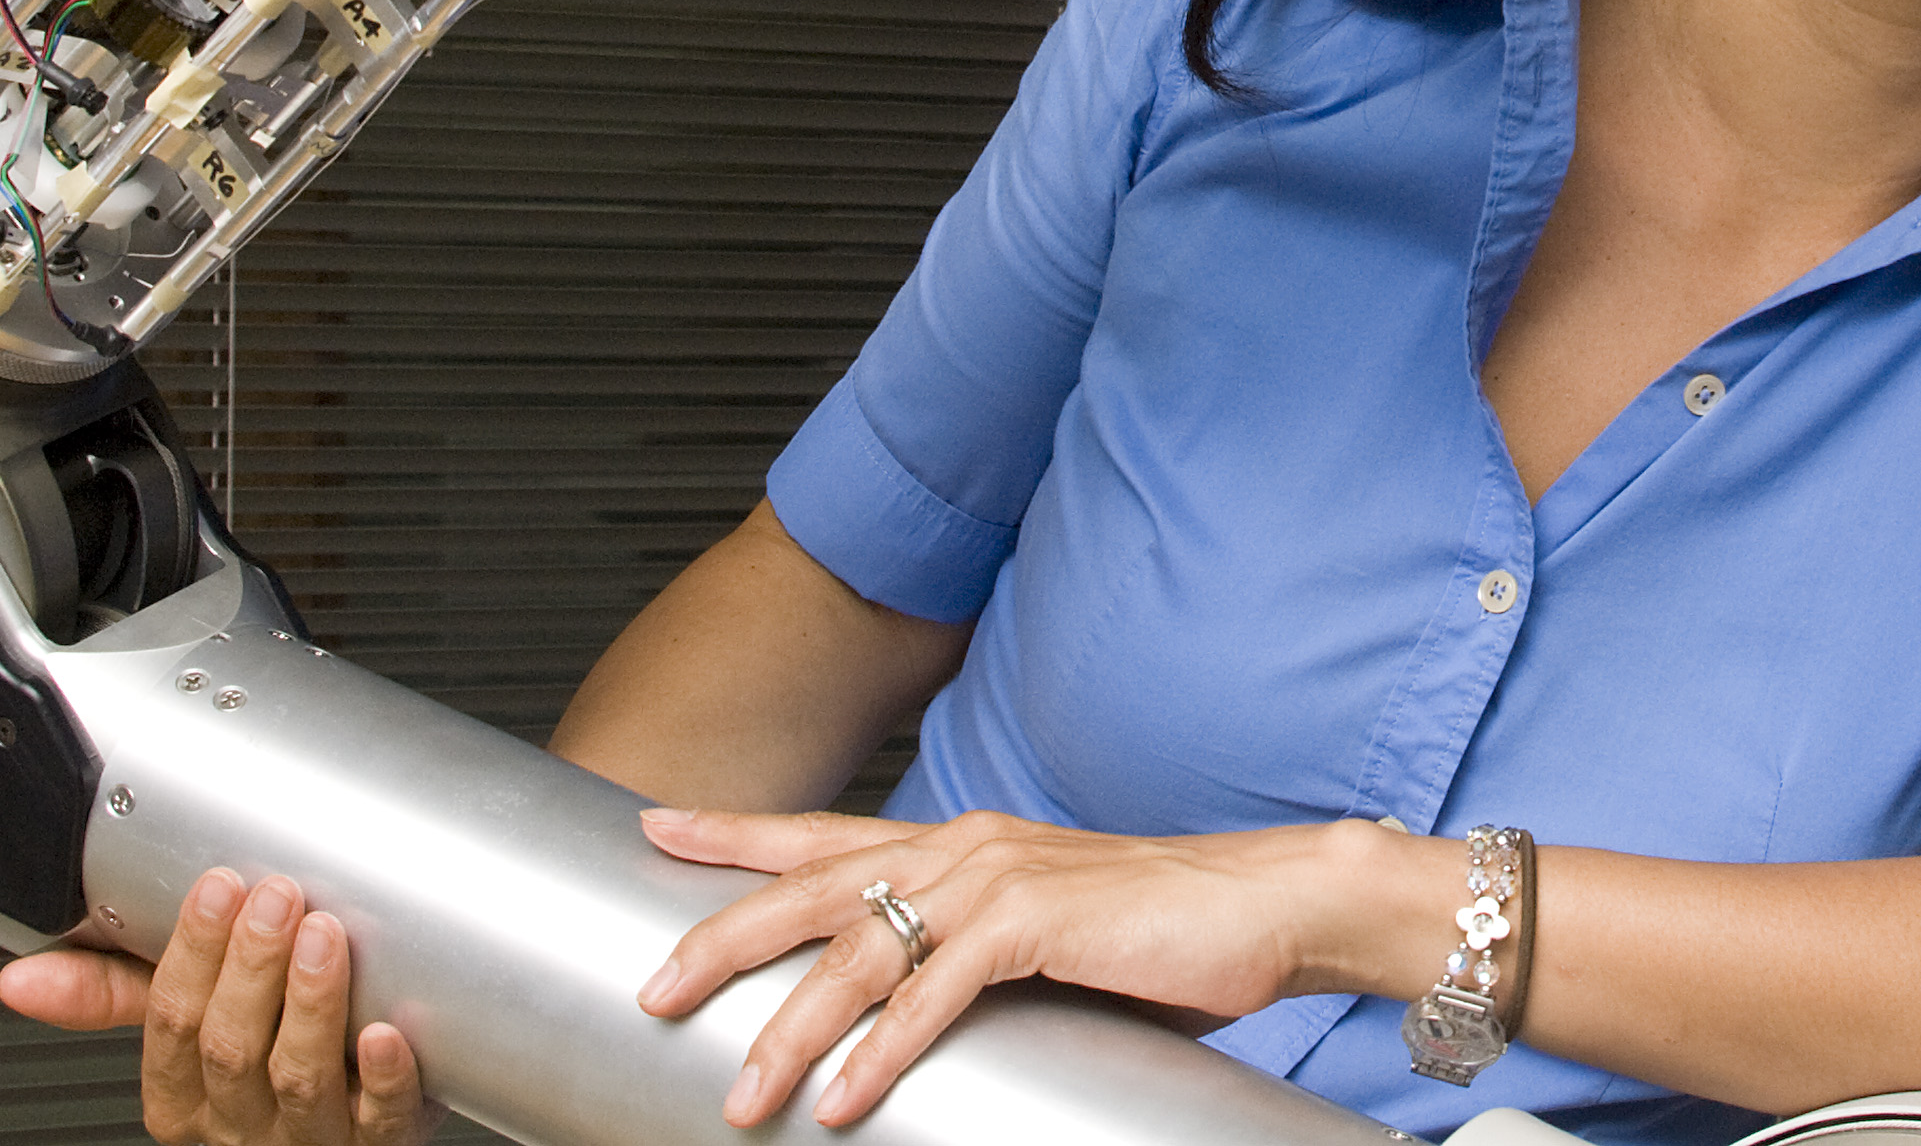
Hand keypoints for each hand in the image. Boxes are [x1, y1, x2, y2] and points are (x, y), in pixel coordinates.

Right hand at [0, 867, 438, 1145]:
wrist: (342, 1133)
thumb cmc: (255, 1071)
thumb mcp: (181, 1035)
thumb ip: (113, 996)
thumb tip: (19, 980)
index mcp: (182, 1097)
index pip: (171, 1028)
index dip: (191, 955)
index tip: (218, 885)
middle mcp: (239, 1124)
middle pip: (231, 1050)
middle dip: (250, 968)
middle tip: (276, 897)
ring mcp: (309, 1136)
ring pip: (300, 1079)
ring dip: (311, 1004)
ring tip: (324, 938)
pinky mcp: (379, 1141)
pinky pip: (380, 1119)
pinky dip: (383, 1076)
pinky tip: (385, 1031)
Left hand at [636, 806, 1428, 1128]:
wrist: (1266, 902)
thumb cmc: (1163, 930)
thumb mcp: (1044, 932)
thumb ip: (973, 954)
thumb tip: (908, 1012)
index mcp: (962, 842)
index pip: (823, 832)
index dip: (735, 832)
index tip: (655, 823)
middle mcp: (966, 843)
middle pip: (814, 885)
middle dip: (724, 934)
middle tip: (653, 984)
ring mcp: (998, 877)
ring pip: (861, 947)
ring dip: (792, 1028)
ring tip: (741, 1092)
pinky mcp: (1037, 921)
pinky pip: (935, 992)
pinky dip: (881, 1050)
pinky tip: (844, 1097)